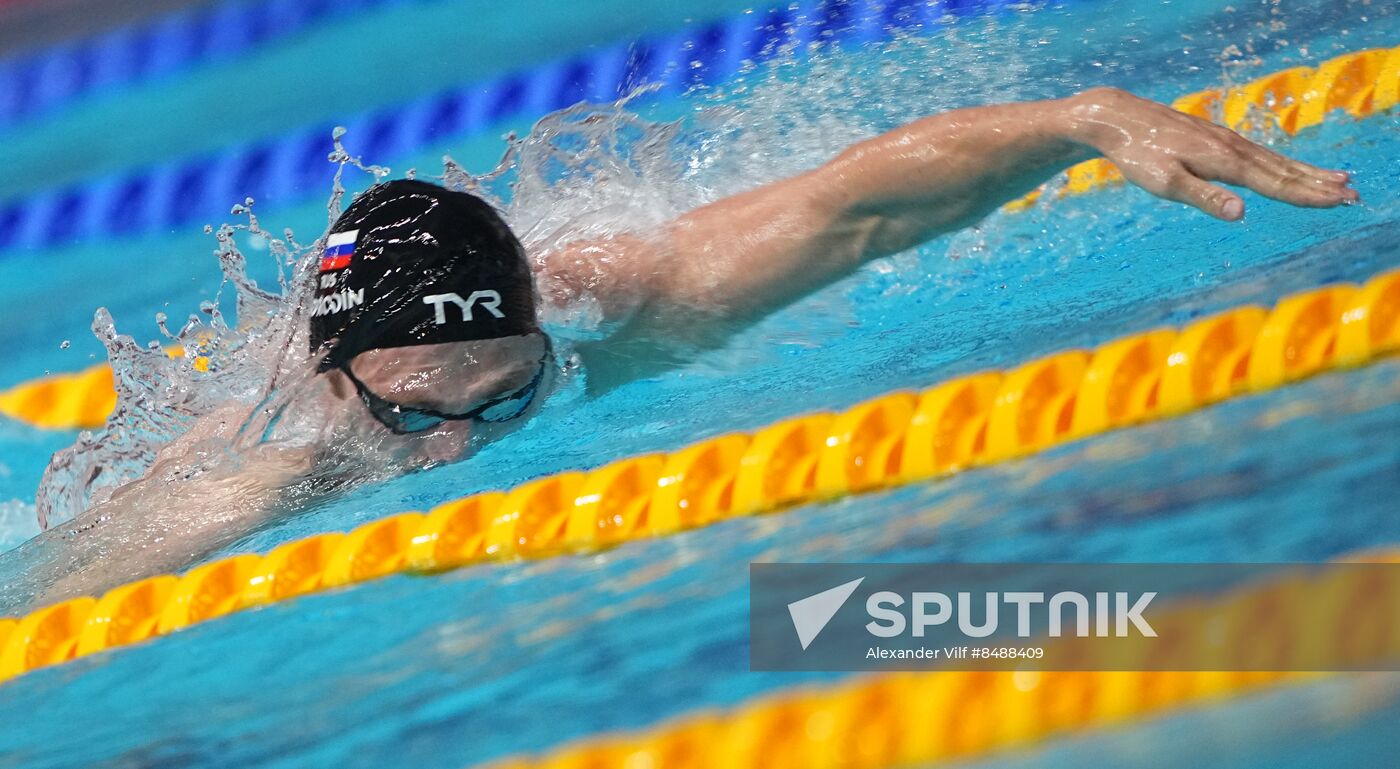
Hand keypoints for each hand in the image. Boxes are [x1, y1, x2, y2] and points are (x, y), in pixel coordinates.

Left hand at [1063, 87, 1358, 219]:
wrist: (1118, 119)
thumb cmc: (1138, 155)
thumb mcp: (1165, 183)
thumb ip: (1204, 198)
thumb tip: (1241, 213)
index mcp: (1224, 162)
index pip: (1275, 183)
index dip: (1308, 194)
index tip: (1340, 202)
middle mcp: (1232, 148)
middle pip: (1284, 170)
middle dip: (1319, 184)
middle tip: (1355, 195)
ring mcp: (1225, 141)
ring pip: (1275, 160)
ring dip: (1307, 172)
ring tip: (1337, 180)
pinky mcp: (1216, 139)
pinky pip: (1259, 154)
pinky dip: (1282, 163)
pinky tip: (1288, 168)